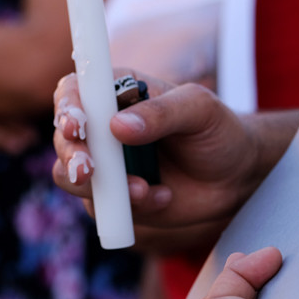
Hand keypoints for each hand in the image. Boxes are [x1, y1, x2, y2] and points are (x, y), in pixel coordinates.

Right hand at [52, 72, 269, 246]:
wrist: (235, 176)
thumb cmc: (217, 130)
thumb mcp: (199, 111)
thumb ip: (161, 113)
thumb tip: (117, 127)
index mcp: (115, 92)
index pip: (74, 91)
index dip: (67, 107)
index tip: (78, 126)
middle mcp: (101, 127)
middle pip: (63, 138)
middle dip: (71, 156)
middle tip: (90, 170)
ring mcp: (104, 164)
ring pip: (69, 176)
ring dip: (96, 187)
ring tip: (143, 190)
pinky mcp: (112, 197)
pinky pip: (101, 207)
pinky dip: (130, 207)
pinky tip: (163, 197)